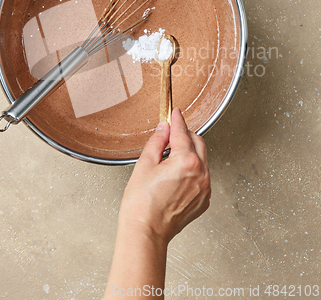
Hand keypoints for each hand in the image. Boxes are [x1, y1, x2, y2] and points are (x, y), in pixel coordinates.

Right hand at [119, 108, 210, 244]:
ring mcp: (205, 188)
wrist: (146, 232)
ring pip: (202, 159)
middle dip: (185, 135)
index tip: (175, 113)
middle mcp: (201, 174)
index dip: (177, 120)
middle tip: (170, 134)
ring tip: (169, 158)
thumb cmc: (142, 204)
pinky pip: (202, 176)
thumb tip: (163, 128)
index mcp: (186, 162)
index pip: (183, 132)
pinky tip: (176, 174)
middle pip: (198, 142)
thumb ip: (157, 142)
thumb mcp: (145, 164)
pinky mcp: (203, 200)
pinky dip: (192, 170)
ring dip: (190, 152)